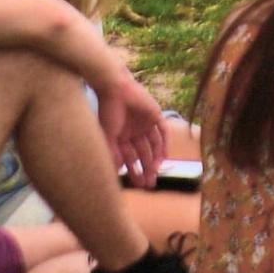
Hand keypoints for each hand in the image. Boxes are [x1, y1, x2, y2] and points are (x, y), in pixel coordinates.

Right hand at [97, 65, 170, 181]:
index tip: (138, 184)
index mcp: (123, 136)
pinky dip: (165, 144)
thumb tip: (118, 171)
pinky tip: (164, 157)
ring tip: (156, 172)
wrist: (115, 88)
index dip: (135, 170)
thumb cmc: (108, 111)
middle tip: (149, 184)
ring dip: (155, 159)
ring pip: (154, 145)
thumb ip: (114, 153)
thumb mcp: (108, 135)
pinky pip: (163, 131)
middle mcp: (135, 131)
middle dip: (146, 168)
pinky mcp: (155, 115)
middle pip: (143, 153)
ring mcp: (146, 123)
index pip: (131, 157)